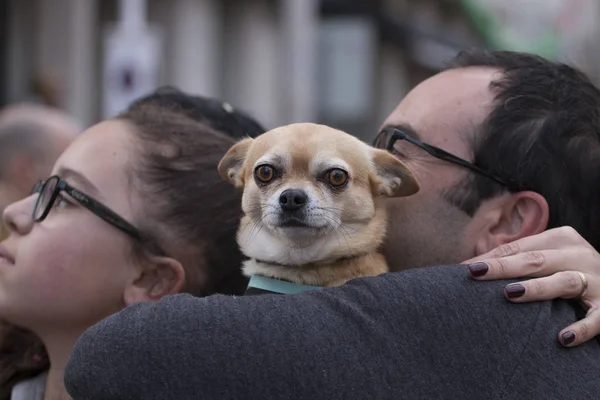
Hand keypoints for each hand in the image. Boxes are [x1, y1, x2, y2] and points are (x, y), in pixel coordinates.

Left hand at [462, 226, 599, 346]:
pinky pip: (596, 318)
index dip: (492, 257)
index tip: (465, 268)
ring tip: (510, 294)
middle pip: (535, 260)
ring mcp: (595, 280)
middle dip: (503, 267)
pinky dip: (581, 328)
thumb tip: (471, 267)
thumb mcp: (551, 257)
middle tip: (475, 272)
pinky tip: (562, 338)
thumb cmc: (573, 269)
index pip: (520, 248)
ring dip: (537, 288)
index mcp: (561, 239)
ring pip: (564, 282)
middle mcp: (578, 255)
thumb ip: (520, 259)